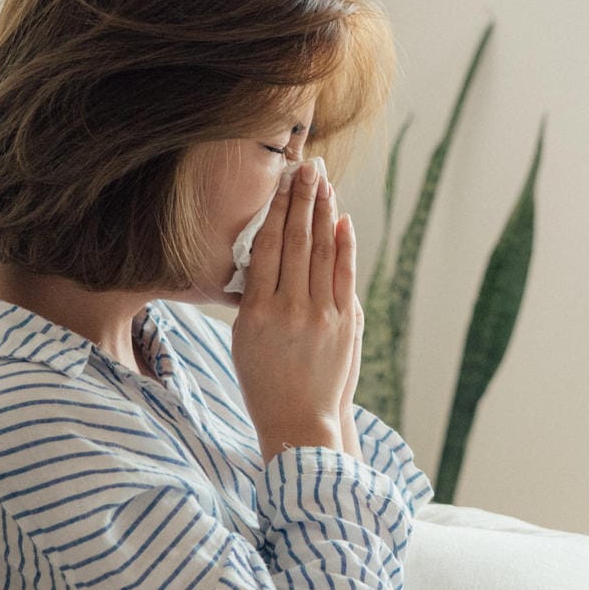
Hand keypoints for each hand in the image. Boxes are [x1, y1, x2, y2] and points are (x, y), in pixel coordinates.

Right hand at [233, 157, 359, 463]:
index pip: (267, 247)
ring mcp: (320, 315)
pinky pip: (344, 275)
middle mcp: (288, 309)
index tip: (282, 182)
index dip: (276, 210)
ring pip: (320, 252)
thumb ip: (254, 298)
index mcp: (255, 312)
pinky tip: (342, 221)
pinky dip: (344, 245)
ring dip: (323, 213)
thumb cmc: (265, 382)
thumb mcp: (243, 340)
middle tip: (307, 167)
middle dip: (302, 200)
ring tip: (323, 183)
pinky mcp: (345, 323)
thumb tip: (266, 256)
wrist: (300, 423)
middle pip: (295, 241)